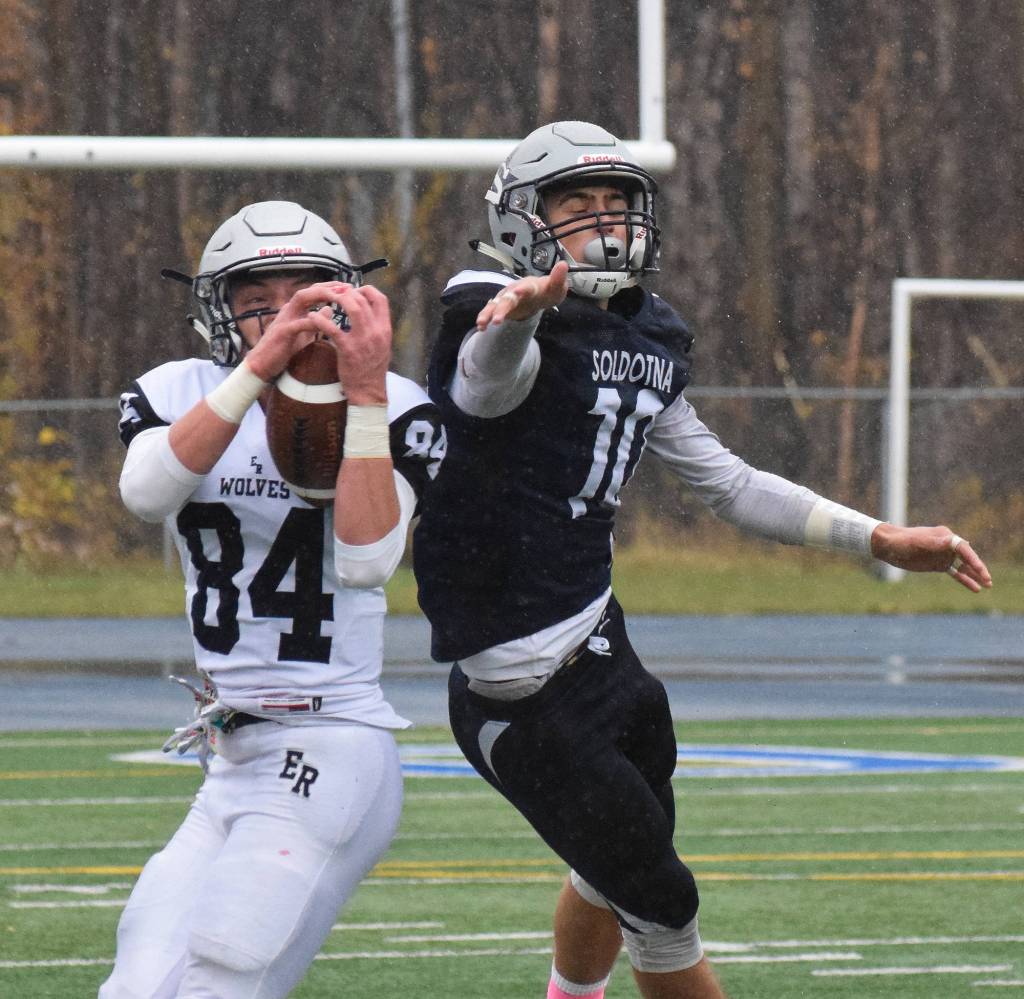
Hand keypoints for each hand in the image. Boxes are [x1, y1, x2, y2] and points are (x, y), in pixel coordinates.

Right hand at [243, 281, 352, 380]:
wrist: (262, 364)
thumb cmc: (283, 349)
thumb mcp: (304, 334)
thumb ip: (316, 322)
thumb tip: (329, 310)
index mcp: (295, 310)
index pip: (314, 292)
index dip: (331, 288)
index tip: (348, 288)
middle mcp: (289, 310)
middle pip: (309, 290)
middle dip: (328, 287)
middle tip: (346, 288)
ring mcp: (284, 319)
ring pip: (301, 298)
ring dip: (320, 296)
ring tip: (338, 298)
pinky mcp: (282, 332)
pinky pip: (298, 323)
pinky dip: (311, 321)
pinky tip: (325, 323)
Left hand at [320, 285, 391, 405]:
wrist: (368, 391)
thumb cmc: (372, 369)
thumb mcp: (382, 346)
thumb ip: (376, 328)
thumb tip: (368, 311)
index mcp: (385, 329)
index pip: (381, 299)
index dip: (366, 290)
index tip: (355, 292)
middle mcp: (376, 332)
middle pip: (363, 299)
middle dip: (347, 293)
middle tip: (335, 295)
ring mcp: (363, 340)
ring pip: (352, 307)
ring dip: (337, 299)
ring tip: (326, 301)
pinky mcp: (348, 349)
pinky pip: (332, 328)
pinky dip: (319, 320)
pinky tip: (312, 317)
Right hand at [475, 260, 569, 329]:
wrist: (537, 294)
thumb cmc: (546, 292)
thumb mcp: (556, 288)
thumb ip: (558, 279)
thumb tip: (563, 264)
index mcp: (529, 286)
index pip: (526, 287)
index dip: (523, 290)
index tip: (518, 292)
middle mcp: (514, 291)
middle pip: (507, 299)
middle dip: (502, 309)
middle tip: (498, 320)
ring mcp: (506, 299)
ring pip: (495, 305)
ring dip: (489, 314)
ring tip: (482, 324)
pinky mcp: (500, 308)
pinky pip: (490, 312)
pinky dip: (484, 318)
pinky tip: (480, 327)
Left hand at [870, 524, 992, 592]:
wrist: (889, 546)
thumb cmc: (903, 542)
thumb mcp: (918, 542)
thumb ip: (935, 543)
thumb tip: (952, 541)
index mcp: (945, 537)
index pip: (964, 548)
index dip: (973, 559)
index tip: (980, 570)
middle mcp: (947, 546)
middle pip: (968, 558)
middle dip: (979, 569)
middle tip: (988, 580)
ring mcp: (943, 556)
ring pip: (964, 567)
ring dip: (975, 575)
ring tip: (988, 585)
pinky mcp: (938, 565)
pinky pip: (955, 573)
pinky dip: (965, 580)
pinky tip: (975, 588)